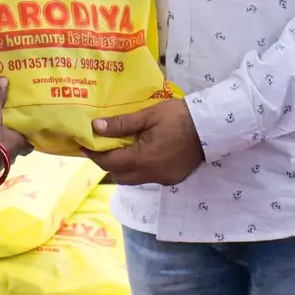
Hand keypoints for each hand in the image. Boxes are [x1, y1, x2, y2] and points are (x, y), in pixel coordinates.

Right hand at [0, 76, 30, 159]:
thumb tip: (4, 79)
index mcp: (20, 143)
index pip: (31, 143)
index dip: (30, 138)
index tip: (28, 130)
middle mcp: (14, 155)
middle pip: (19, 148)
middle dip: (15, 141)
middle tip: (11, 131)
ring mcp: (2, 163)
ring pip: (6, 153)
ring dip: (3, 147)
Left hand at [86, 99, 204, 186]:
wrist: (211, 126)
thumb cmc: (179, 116)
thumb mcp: (149, 115)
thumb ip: (122, 124)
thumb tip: (96, 127)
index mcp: (143, 158)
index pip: (109, 162)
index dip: (94, 154)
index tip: (83, 144)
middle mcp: (151, 174)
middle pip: (119, 175)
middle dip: (106, 163)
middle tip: (100, 147)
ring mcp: (163, 178)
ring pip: (133, 179)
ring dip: (123, 168)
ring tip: (120, 150)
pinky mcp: (172, 179)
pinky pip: (148, 178)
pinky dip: (139, 170)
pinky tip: (142, 155)